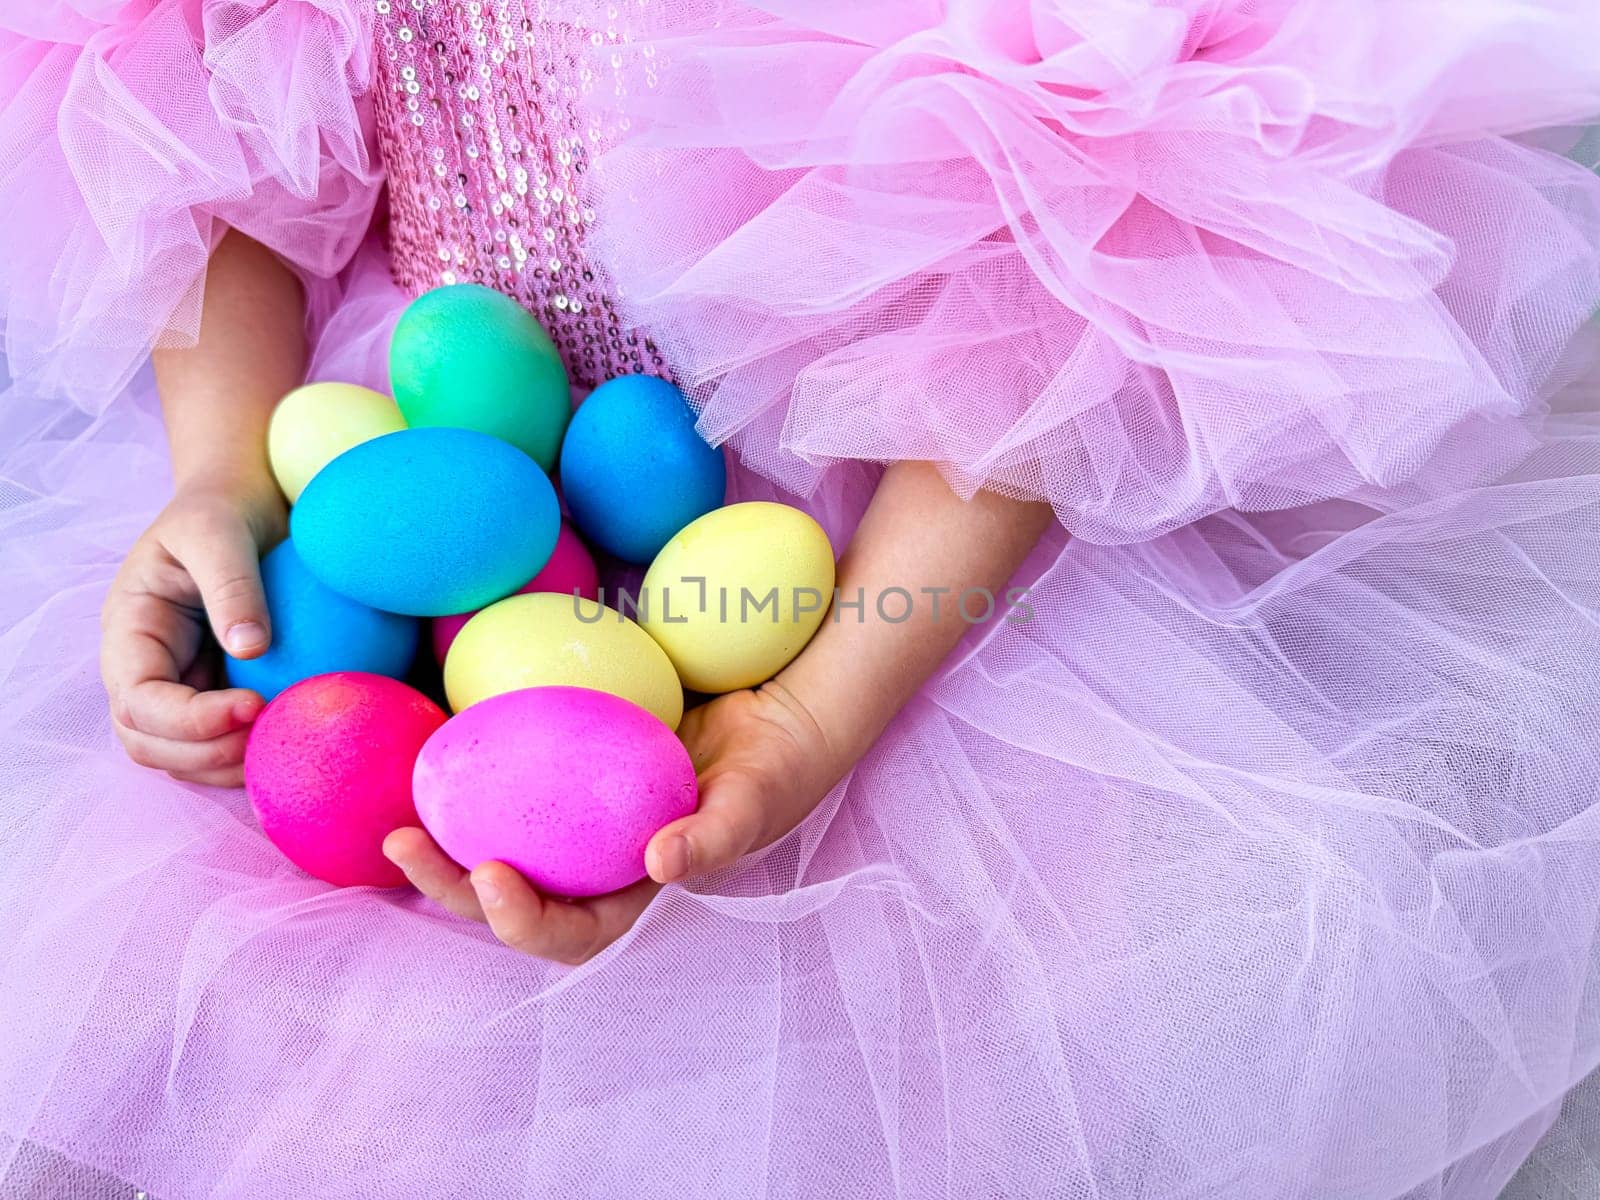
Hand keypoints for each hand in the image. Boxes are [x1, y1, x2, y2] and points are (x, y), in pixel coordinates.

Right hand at [100, 479, 285, 785]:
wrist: (244, 502)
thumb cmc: (224, 508)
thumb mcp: (219, 530)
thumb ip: (231, 584)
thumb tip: (250, 648)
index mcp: (131, 630)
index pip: (139, 699)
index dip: (188, 719)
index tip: (252, 706)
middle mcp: (147, 667)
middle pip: (149, 741)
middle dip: (204, 754)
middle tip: (270, 739)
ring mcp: (181, 684)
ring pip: (182, 755)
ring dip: (226, 766)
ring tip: (283, 749)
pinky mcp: (218, 691)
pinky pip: (223, 740)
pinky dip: (250, 752)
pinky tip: (296, 741)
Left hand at [383, 681, 843, 963]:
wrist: (776, 712)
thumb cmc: (774, 770)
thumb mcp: (754, 801)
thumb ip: (715, 836)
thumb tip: (662, 862)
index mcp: (637, 898)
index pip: (572, 932)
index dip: (523, 921)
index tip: (493, 874)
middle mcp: (599, 872)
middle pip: (515, 900)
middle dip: (455, 887)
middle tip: (405, 845)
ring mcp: (580, 830)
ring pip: (502, 850)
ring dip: (447, 846)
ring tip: (399, 822)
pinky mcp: (569, 781)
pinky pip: (514, 794)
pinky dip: (475, 789)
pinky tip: (438, 760)